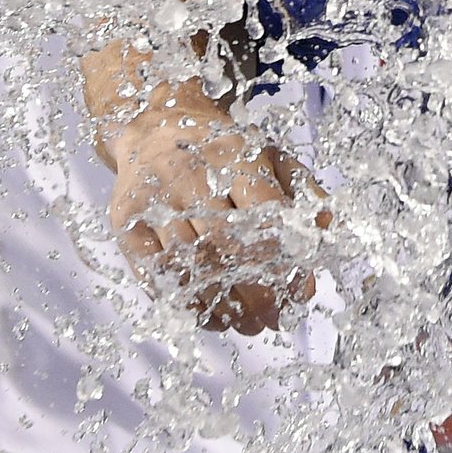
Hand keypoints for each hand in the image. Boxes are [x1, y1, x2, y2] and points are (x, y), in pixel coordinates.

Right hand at [88, 44, 318, 332]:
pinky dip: (182, 302)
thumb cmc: (222, 150)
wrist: (154, 127)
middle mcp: (188, 175)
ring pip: (186, 264)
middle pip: (223, 244)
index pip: (263, 214)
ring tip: (247, 326)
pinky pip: (152, 272)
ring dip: (220, 305)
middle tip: (274, 318)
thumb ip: (304, 189)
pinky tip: (209, 317)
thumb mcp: (270, 155)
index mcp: (232, 155)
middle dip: (253, 290)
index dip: (286, 260)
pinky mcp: (125, 223)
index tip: (301, 292)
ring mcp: (152, 200)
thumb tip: (326, 228)